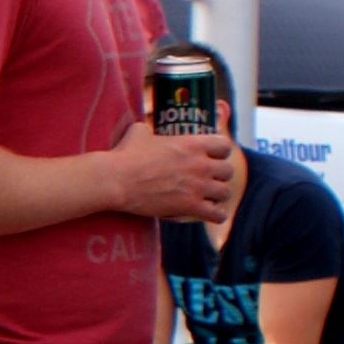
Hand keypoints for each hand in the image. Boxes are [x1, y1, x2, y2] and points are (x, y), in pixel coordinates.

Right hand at [108, 124, 236, 223]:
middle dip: (219, 176)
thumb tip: (144, 129)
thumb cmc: (124, 155)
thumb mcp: (138, 132)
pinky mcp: (189, 206)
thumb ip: (149, 129)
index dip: (220, 152)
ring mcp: (197, 186)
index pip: (225, 146)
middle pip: (228, 171)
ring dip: (217, 195)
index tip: (212, 158)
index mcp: (192, 144)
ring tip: (208, 198)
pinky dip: (216, 215)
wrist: (115, 180)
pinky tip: (210, 215)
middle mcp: (200, 164)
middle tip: (208, 180)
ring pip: (225, 192)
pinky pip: (217, 214)